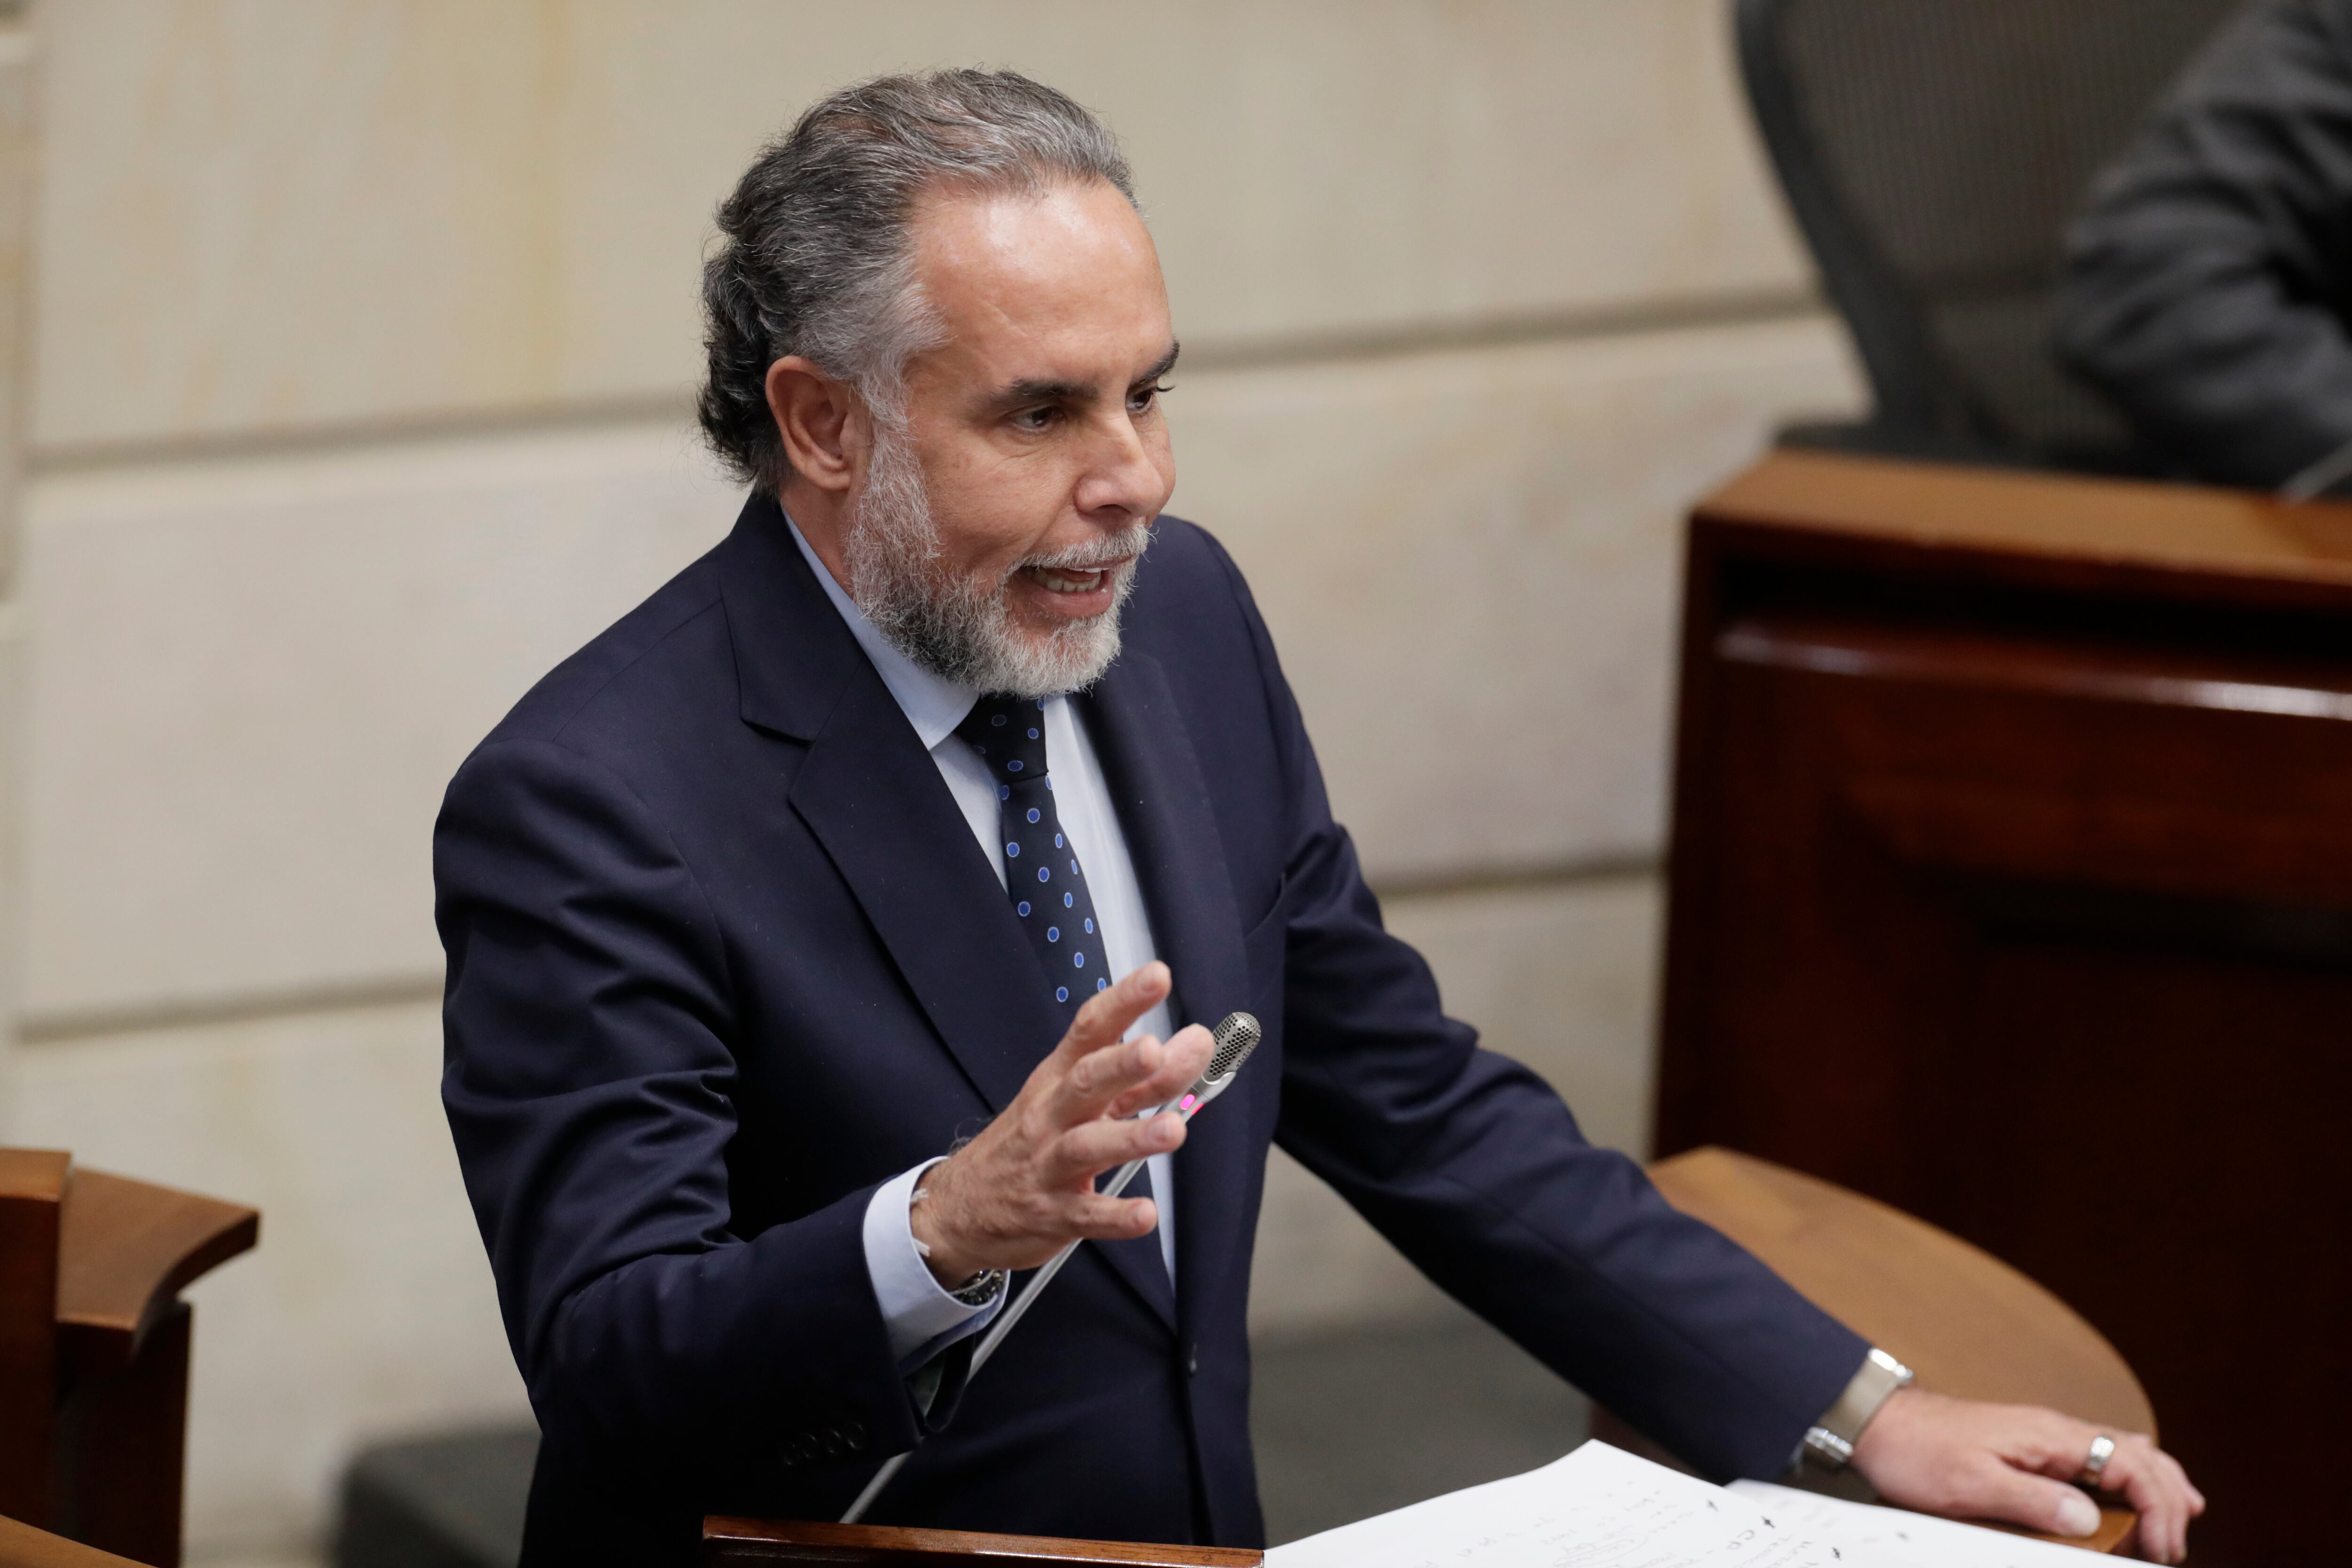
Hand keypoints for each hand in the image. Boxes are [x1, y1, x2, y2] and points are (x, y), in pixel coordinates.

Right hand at [909, 961, 1212, 1283]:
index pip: (1090, 1030)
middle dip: (1121, 1065)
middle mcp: (1052, 1115)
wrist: (960, 1207)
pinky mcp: (1053, 1214)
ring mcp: (1049, 1165)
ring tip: (1172, 1131)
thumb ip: (1141, 1076)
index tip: (1157, 976)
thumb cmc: (1031, 1141)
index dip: (1123, 1001)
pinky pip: (1086, 1214)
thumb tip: (1196, 1043)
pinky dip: (1116, 1216)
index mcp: (1058, 1078)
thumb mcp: (1078, 1101)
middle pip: (1085, 1082)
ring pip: (1087, 1146)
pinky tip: (1145, 1215)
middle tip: (1156, 1050)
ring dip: (1131, 1137)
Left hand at [1853, 1389, 2204, 1562]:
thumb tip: (2090, 1518)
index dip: (2159, 1508)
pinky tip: (2130, 1496)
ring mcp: (2046, 1437)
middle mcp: (2057, 1431)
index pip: (2133, 1464)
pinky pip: (2096, 1457)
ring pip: (2123, 1453)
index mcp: (2051, 1436)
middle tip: (2175, 1547)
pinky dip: (2126, 1477)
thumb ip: (2034, 1500)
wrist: (1881, 1424)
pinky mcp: (2032, 1448)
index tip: (2163, 1548)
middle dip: (2169, 1499)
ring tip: (2176, 1521)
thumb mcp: (1973, 1484)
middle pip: (2140, 1456)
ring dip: (2155, 1486)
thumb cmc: (1920, 1452)